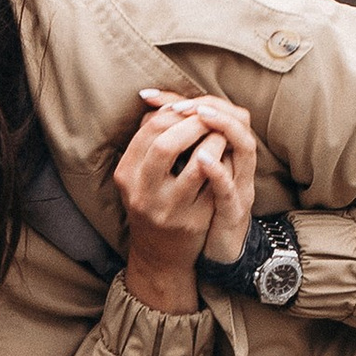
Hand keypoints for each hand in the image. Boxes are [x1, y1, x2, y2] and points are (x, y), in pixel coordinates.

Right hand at [115, 90, 256, 309]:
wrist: (160, 255)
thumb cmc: (153, 202)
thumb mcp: (140, 174)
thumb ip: (148, 139)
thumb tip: (163, 100)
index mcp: (126, 175)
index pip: (149, 129)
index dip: (174, 111)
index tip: (190, 108)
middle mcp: (143, 193)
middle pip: (166, 143)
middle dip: (194, 123)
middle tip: (209, 115)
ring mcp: (169, 209)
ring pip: (197, 163)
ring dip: (214, 140)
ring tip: (222, 131)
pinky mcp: (193, 221)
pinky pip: (215, 184)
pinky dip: (225, 163)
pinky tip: (229, 154)